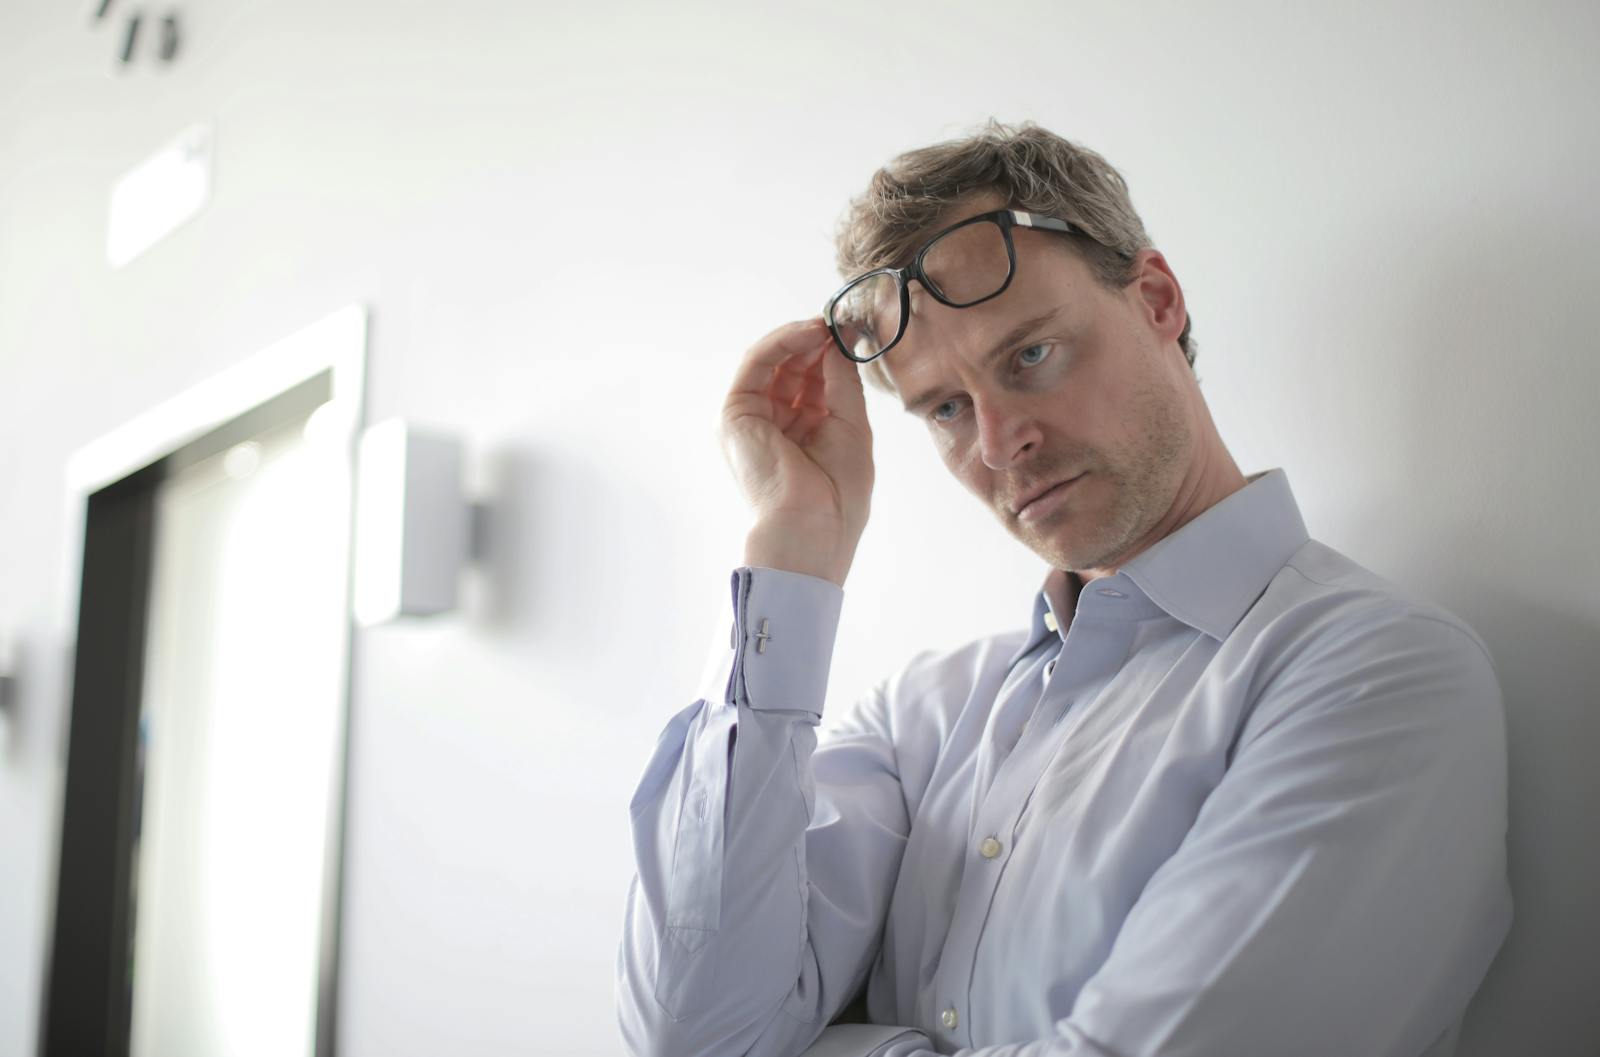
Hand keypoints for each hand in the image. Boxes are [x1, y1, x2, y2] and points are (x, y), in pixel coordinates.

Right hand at [720, 318, 873, 586]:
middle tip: (844, 321)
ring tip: (828, 325)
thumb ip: (842, 381)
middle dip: (818, 342)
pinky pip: (756, 363)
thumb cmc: (836, 493)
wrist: (811, 527)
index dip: (832, 354)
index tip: (855, 332)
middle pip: (792, 368)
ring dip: (800, 336)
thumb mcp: (850, 426)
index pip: (813, 382)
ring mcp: (752, 419)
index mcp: (802, 434)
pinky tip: (809, 332)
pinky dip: (781, 342)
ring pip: (772, 361)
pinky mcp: (736, 413)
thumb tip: (839, 339)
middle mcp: (774, 424)